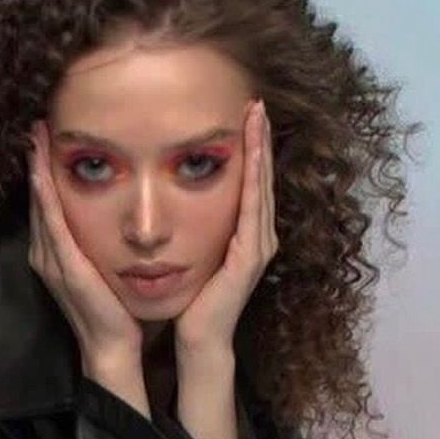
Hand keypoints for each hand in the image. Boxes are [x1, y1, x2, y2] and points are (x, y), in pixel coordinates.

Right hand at [26, 120, 143, 369]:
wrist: (112, 347)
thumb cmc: (113, 309)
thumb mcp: (104, 266)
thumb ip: (99, 242)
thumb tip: (115, 215)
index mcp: (55, 253)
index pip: (46, 202)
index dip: (43, 169)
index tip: (45, 136)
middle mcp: (45, 254)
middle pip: (37, 198)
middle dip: (35, 161)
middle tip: (35, 122)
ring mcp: (51, 261)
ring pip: (40, 205)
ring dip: (35, 169)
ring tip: (35, 135)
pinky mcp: (64, 267)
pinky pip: (51, 224)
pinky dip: (44, 195)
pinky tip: (41, 171)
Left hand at [174, 98, 277, 352]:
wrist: (199, 335)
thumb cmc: (193, 298)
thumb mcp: (196, 251)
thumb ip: (196, 225)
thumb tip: (176, 196)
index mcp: (248, 235)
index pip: (252, 182)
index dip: (253, 148)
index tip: (248, 114)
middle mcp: (260, 237)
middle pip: (263, 178)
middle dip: (261, 139)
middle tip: (257, 103)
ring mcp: (259, 246)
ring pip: (262, 187)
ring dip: (261, 150)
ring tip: (258, 116)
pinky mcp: (251, 256)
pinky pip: (253, 208)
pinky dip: (254, 178)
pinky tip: (252, 152)